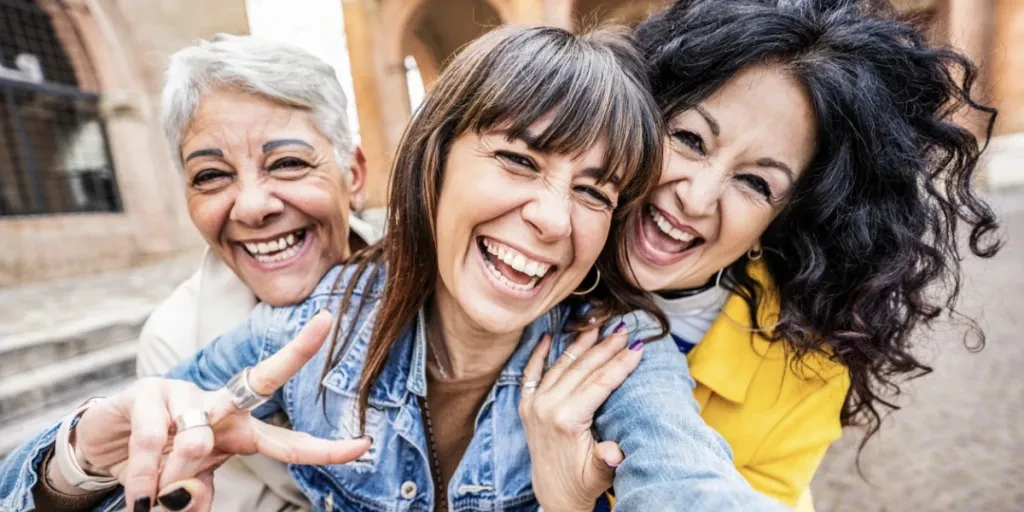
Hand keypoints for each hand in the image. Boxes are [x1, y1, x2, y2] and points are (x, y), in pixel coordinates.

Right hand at [71, 311, 370, 510]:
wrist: (106, 444)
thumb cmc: (162, 459)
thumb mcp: (187, 482)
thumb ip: (197, 492)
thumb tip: (190, 503)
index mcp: (239, 430)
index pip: (289, 440)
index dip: (325, 448)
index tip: (363, 444)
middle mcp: (219, 404)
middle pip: (264, 378)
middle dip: (297, 353)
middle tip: (325, 324)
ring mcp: (183, 392)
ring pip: (195, 436)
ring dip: (173, 474)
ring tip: (151, 496)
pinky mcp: (145, 392)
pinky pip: (151, 438)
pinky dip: (143, 475)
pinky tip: (137, 488)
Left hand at [518, 323, 644, 511]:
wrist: (554, 495)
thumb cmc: (581, 482)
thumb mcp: (598, 474)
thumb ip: (605, 460)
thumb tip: (614, 452)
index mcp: (566, 420)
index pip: (599, 383)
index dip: (621, 364)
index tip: (638, 346)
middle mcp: (546, 407)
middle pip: (582, 369)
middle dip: (605, 347)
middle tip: (624, 329)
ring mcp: (534, 404)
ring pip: (561, 365)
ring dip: (580, 345)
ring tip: (598, 327)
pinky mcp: (526, 405)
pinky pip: (531, 372)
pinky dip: (540, 354)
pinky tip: (550, 336)